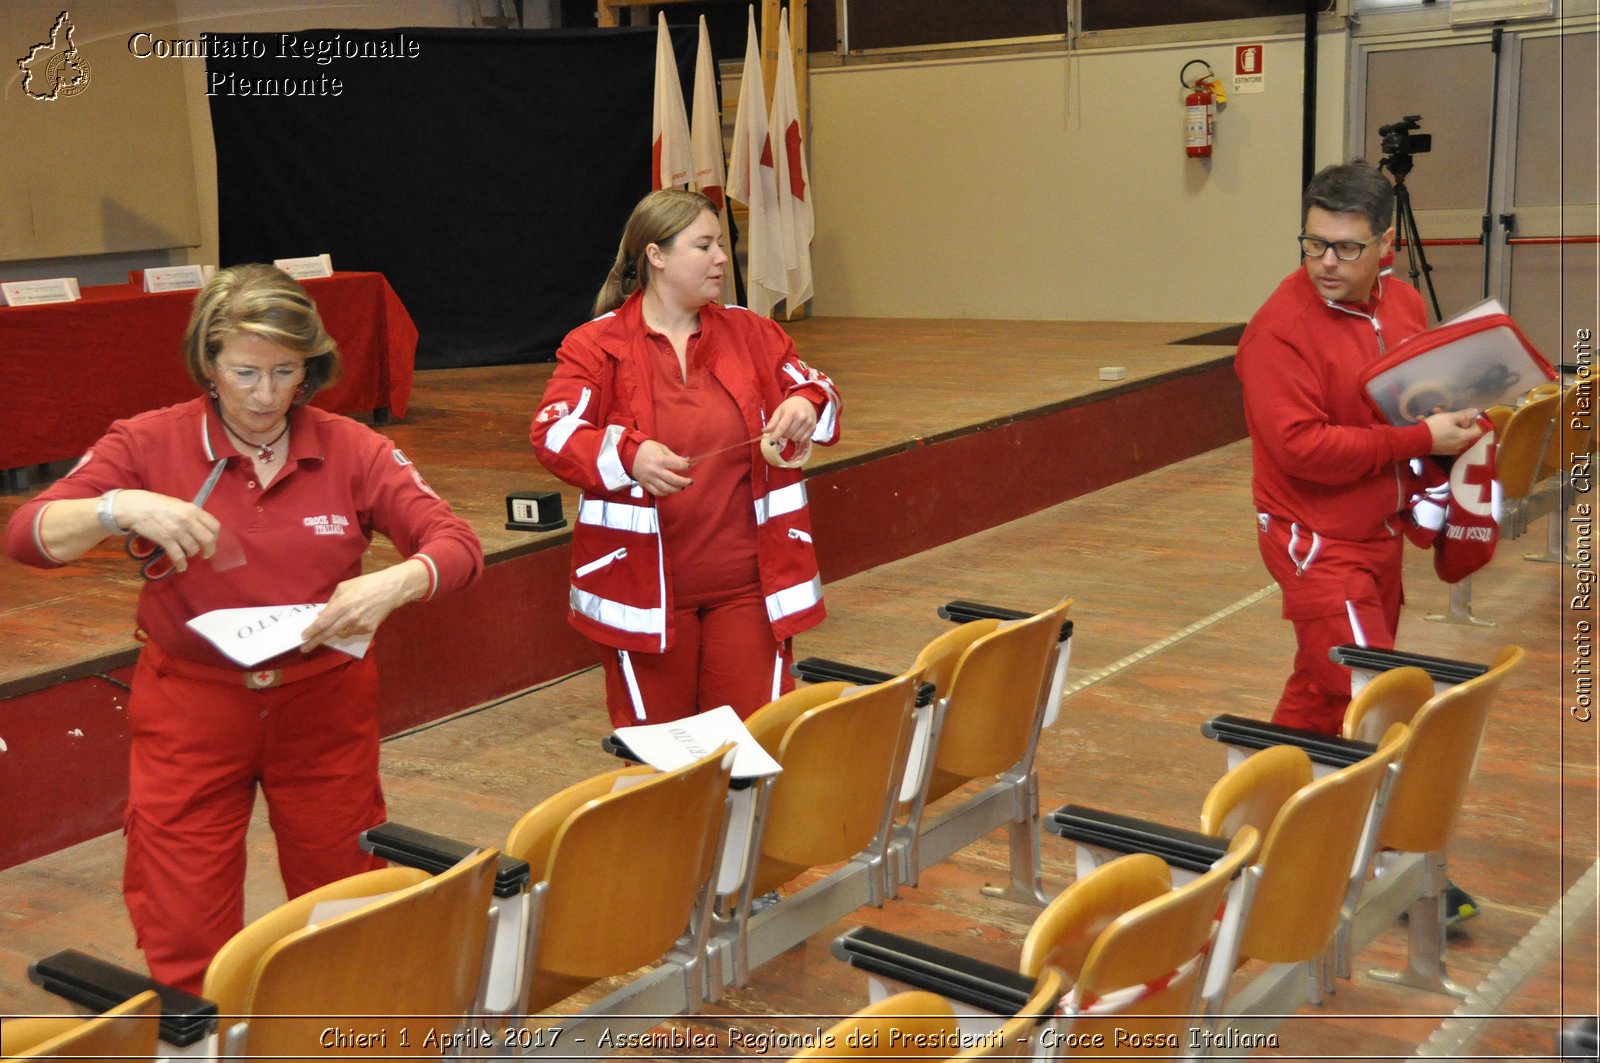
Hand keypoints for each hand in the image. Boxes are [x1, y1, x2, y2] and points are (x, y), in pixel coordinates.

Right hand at [117, 490, 220, 573]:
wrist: (135, 507)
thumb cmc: (156, 504)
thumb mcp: (179, 504)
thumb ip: (191, 515)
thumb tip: (201, 527)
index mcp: (193, 510)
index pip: (214, 525)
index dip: (216, 536)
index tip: (212, 540)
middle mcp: (187, 520)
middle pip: (208, 539)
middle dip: (210, 549)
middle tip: (206, 554)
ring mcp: (177, 531)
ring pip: (193, 549)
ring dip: (192, 554)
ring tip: (188, 553)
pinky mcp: (165, 540)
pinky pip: (178, 556)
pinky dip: (181, 564)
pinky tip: (181, 567)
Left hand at [299, 560, 426, 651]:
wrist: (391, 590)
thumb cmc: (366, 584)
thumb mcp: (345, 587)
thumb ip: (332, 601)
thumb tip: (323, 614)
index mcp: (342, 604)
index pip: (323, 622)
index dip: (312, 631)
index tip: (303, 636)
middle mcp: (350, 617)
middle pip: (328, 633)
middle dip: (315, 642)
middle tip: (305, 648)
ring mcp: (360, 625)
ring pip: (341, 633)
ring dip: (335, 630)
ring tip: (341, 620)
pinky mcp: (368, 629)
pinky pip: (352, 631)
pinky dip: (349, 627)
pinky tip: (356, 617)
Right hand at [631, 440, 691, 495]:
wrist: (629, 452)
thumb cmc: (646, 448)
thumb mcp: (661, 448)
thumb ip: (674, 456)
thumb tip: (686, 461)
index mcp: (660, 459)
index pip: (678, 465)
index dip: (685, 466)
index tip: (686, 466)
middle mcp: (656, 470)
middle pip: (674, 480)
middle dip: (684, 482)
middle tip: (689, 481)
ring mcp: (650, 478)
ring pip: (666, 489)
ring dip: (676, 489)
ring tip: (681, 487)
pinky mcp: (645, 483)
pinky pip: (656, 492)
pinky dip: (665, 493)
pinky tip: (669, 490)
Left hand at [763, 395, 817, 444]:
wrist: (806, 401)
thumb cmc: (791, 406)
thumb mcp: (780, 411)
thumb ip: (772, 422)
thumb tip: (764, 431)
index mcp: (791, 412)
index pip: (782, 427)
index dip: (776, 435)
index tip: (771, 443)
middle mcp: (801, 417)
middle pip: (788, 434)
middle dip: (783, 434)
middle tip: (784, 429)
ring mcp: (809, 423)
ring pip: (796, 438)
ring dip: (791, 437)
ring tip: (791, 429)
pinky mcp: (813, 427)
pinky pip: (803, 440)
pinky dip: (798, 438)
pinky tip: (797, 432)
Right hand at [1423, 408, 1482, 455]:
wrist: (1416, 441)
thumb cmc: (1435, 428)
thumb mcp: (1449, 417)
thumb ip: (1463, 414)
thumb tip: (1476, 411)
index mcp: (1464, 437)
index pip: (1477, 430)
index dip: (1473, 422)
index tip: (1463, 415)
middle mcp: (1459, 445)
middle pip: (1464, 432)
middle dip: (1456, 421)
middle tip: (1446, 413)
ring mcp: (1450, 449)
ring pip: (1452, 434)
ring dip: (1445, 423)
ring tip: (1433, 413)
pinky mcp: (1440, 450)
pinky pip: (1443, 438)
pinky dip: (1439, 431)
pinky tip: (1426, 421)